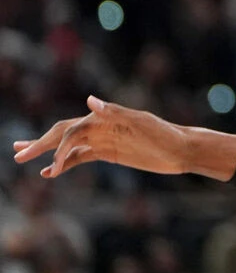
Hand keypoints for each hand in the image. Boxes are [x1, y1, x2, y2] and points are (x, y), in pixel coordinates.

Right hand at [12, 95, 189, 177]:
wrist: (181, 149)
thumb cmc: (164, 134)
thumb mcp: (141, 123)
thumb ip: (115, 112)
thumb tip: (89, 100)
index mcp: (105, 118)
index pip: (72, 130)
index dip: (58, 146)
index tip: (53, 168)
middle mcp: (101, 126)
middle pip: (63, 133)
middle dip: (40, 143)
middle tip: (17, 154)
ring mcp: (103, 139)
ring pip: (68, 145)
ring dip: (47, 152)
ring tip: (23, 158)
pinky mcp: (109, 152)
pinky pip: (81, 156)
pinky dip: (64, 163)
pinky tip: (50, 172)